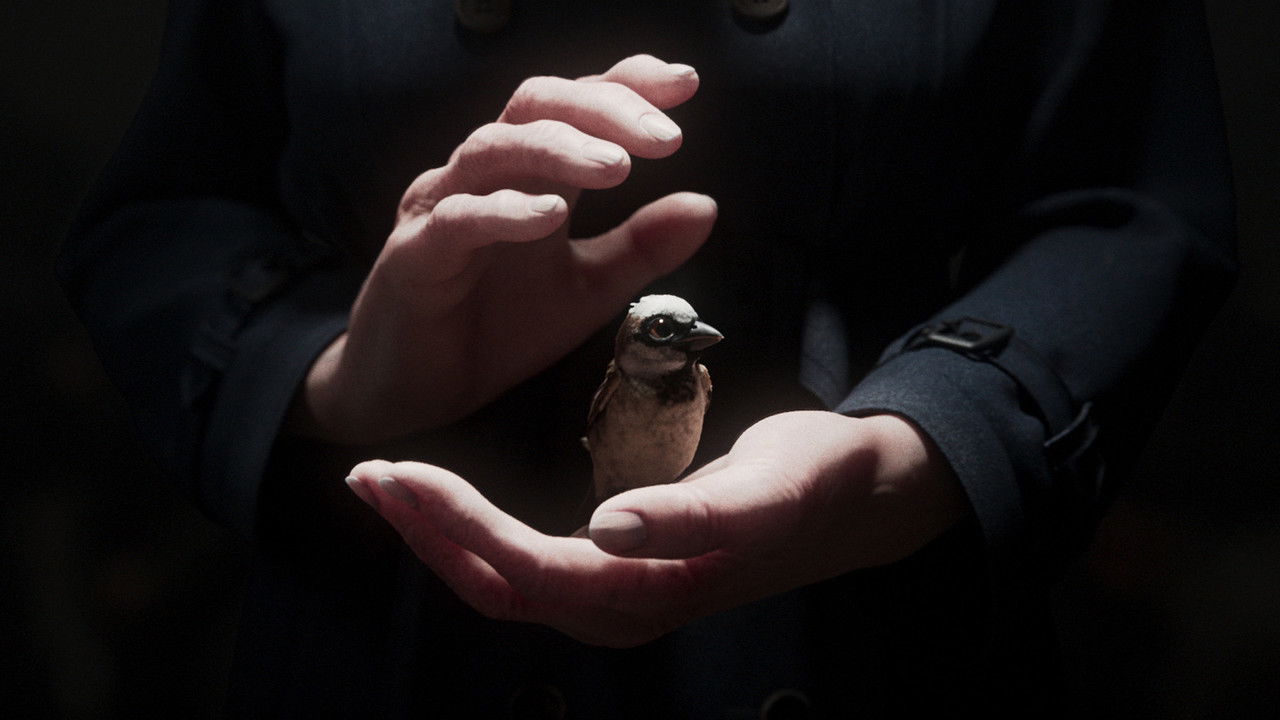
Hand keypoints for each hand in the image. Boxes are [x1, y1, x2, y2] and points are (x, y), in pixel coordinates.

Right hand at [291, 55, 716, 442]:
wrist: (420, 392)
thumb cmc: (498, 327)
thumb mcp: (589, 290)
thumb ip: (641, 248)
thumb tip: (707, 204)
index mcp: (529, 174)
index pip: (577, 105)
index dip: (628, 84)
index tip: (686, 84)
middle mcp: (484, 175)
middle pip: (537, 106)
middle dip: (604, 109)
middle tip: (664, 136)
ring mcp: (442, 208)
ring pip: (494, 148)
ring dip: (559, 149)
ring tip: (617, 167)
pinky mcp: (414, 255)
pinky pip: (457, 219)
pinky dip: (505, 212)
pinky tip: (551, 215)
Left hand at [344, 411, 969, 646]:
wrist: (855, 498)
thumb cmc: (813, 482)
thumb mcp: (769, 488)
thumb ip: (694, 515)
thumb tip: (608, 528)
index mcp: (649, 592)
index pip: (527, 569)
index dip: (456, 526)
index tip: (400, 471)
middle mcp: (623, 609)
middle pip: (497, 584)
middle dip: (426, 533)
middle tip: (369, 474)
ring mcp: (619, 598)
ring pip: (504, 581)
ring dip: (440, 536)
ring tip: (389, 483)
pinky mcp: (619, 574)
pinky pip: (528, 568)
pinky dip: (475, 535)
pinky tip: (450, 502)